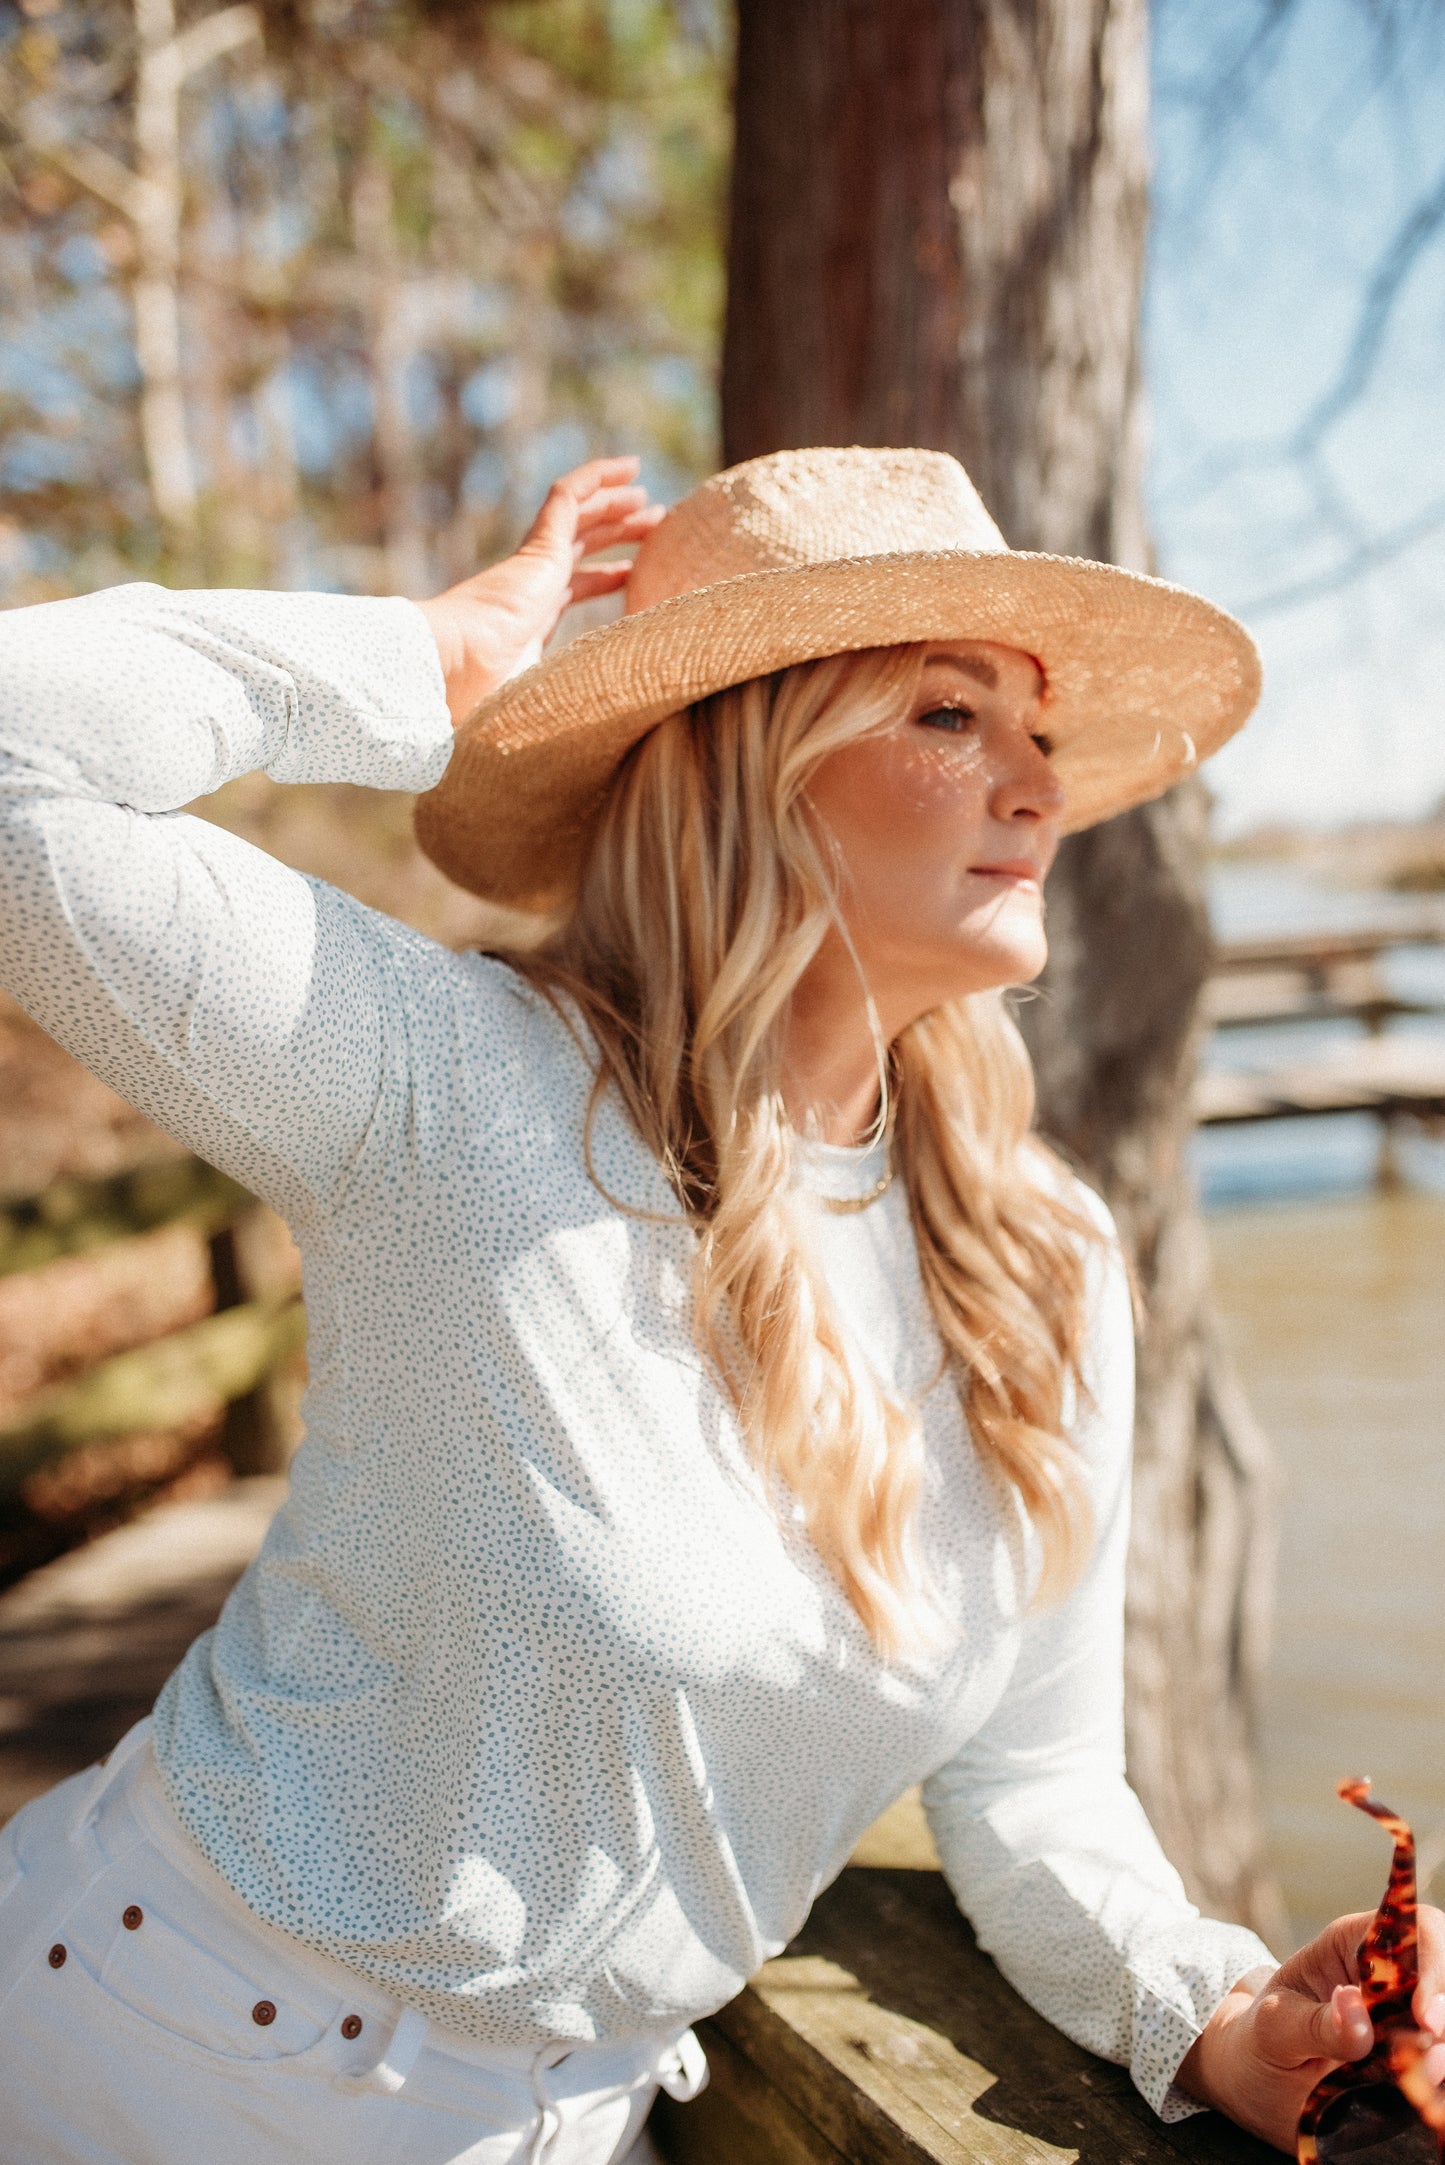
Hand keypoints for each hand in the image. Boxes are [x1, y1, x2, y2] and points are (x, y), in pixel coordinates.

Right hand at [417, 455, 664, 727]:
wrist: (452, 674)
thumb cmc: (487, 704)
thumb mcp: (540, 707)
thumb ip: (566, 709)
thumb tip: (601, 735)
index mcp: (532, 621)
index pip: (574, 587)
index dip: (606, 577)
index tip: (632, 573)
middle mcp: (533, 588)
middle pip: (582, 547)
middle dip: (616, 531)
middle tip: (651, 520)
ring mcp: (534, 566)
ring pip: (580, 518)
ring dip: (613, 504)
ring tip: (648, 496)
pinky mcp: (536, 548)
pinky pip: (567, 497)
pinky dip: (596, 478)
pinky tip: (628, 468)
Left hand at [1175, 1905, 1444, 2151]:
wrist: (1260, 2082)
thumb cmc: (1264, 2040)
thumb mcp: (1273, 2028)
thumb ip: (1311, 2022)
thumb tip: (1353, 2007)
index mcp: (1355, 1945)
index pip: (1415, 1930)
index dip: (1432, 1965)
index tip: (1424, 2017)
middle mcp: (1391, 1979)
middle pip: (1444, 1977)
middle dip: (1444, 2017)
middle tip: (1428, 2063)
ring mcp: (1408, 2021)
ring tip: (1424, 2078)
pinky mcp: (1413, 2060)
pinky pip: (1438, 2062)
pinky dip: (1440, 2081)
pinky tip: (1424, 2095)